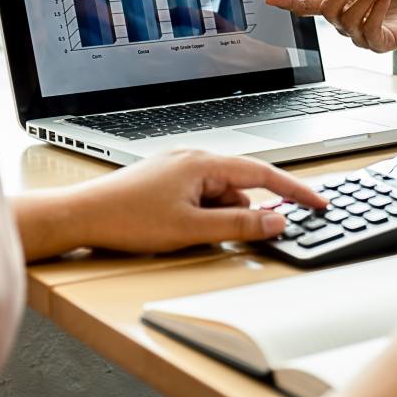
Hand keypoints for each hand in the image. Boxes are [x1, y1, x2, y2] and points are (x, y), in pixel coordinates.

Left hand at [14, 150, 326, 259]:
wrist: (78, 216)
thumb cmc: (126, 218)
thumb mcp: (192, 229)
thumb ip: (239, 224)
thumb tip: (275, 221)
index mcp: (203, 163)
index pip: (264, 173)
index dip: (294, 190)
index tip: (317, 202)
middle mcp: (193, 159)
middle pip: (240, 187)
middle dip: (245, 213)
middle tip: (237, 236)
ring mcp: (178, 169)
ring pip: (219, 196)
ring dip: (219, 218)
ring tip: (188, 236)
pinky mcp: (166, 182)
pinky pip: (200, 198)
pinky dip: (203, 216)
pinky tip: (183, 231)